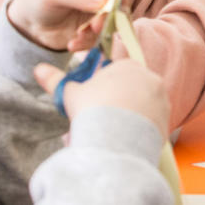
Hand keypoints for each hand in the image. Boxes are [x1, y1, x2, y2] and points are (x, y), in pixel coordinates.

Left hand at [7, 0, 108, 51]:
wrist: (28, 26)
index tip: (112, 5)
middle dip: (110, 15)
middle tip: (96, 27)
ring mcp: (101, 7)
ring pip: (115, 19)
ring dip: (99, 31)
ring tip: (78, 36)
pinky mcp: (98, 25)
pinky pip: (104, 35)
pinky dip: (90, 41)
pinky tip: (73, 43)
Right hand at [34, 60, 169, 138]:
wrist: (114, 140)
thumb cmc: (92, 112)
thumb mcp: (71, 94)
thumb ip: (56, 80)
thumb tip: (38, 68)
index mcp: (127, 65)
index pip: (115, 70)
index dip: (102, 85)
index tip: (95, 99)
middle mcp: (149, 76)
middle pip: (130, 87)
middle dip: (116, 100)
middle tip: (101, 117)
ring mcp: (161, 97)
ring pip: (142, 103)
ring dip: (129, 113)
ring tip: (112, 129)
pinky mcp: (167, 117)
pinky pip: (152, 119)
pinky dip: (140, 126)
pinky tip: (126, 136)